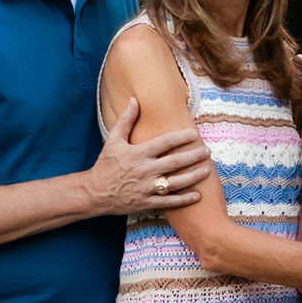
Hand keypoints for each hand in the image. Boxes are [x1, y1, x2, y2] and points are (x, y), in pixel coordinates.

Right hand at [84, 98, 213, 214]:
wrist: (94, 192)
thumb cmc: (105, 164)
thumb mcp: (113, 140)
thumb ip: (126, 120)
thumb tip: (134, 100)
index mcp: (138, 153)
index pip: (164, 143)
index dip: (181, 138)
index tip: (194, 134)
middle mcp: (144, 170)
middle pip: (175, 162)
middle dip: (193, 156)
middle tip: (207, 151)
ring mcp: (146, 188)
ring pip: (176, 182)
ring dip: (193, 177)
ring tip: (207, 171)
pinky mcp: (146, 202)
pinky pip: (169, 202)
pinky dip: (184, 200)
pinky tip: (197, 196)